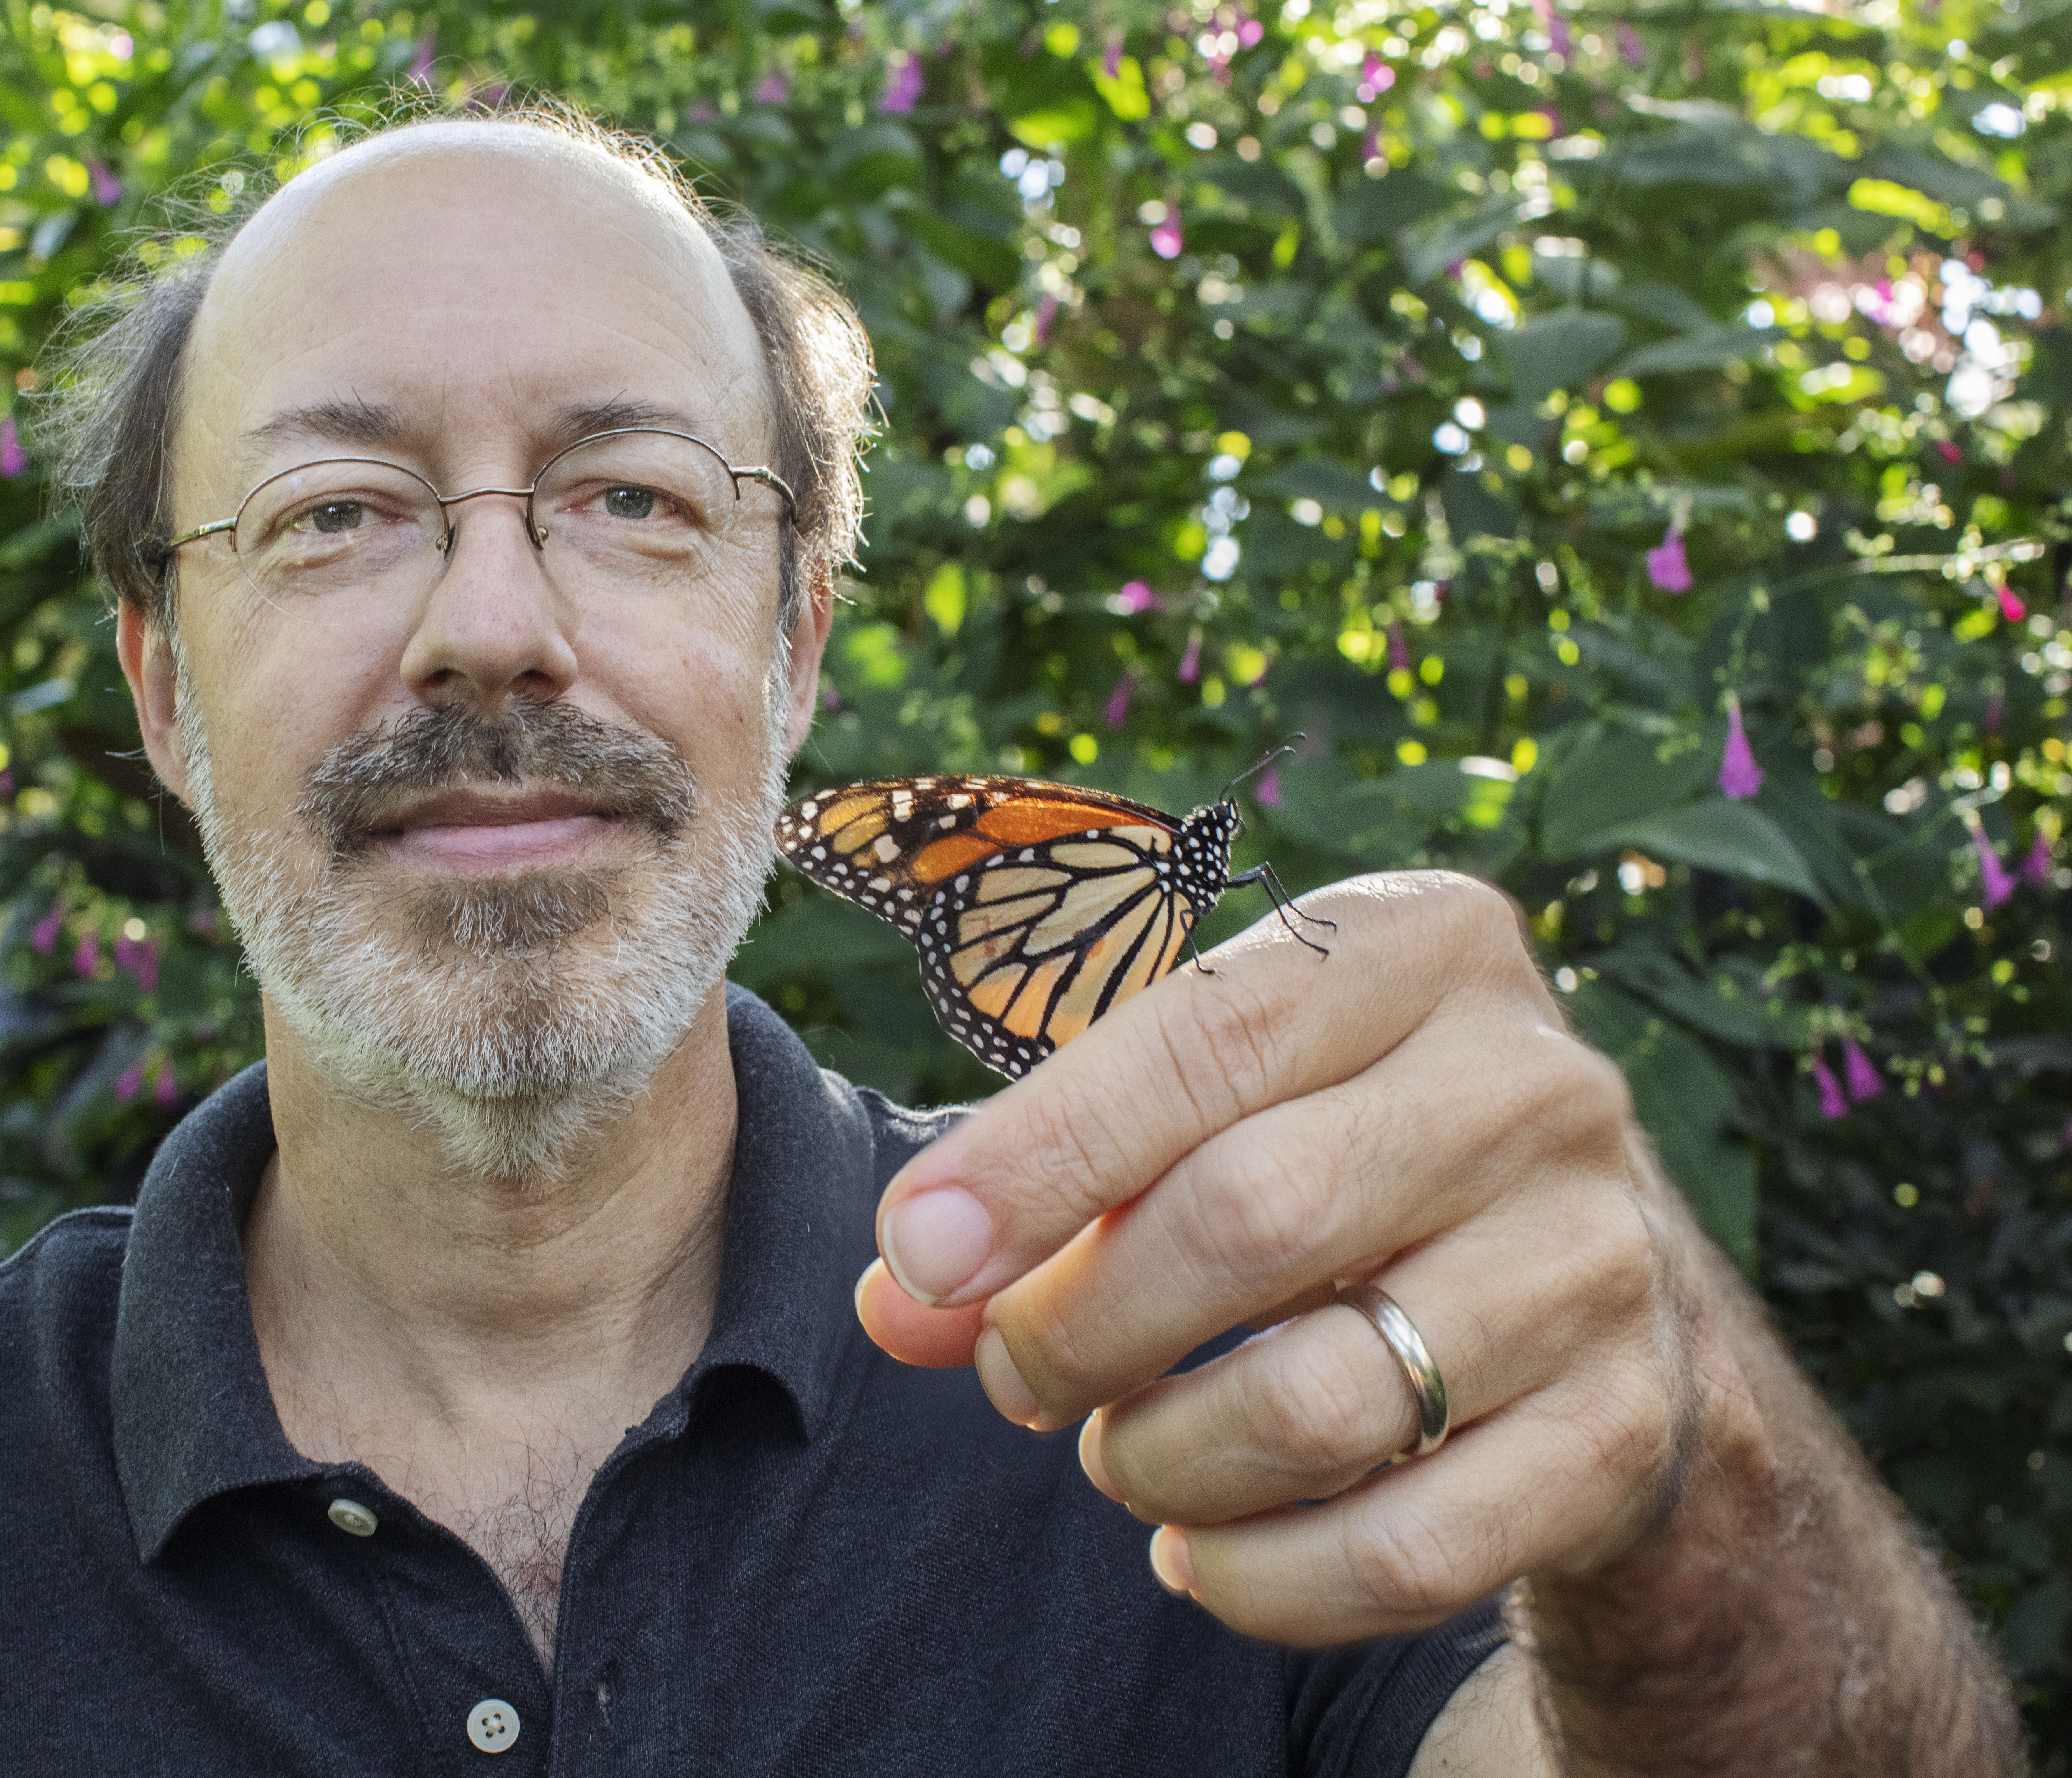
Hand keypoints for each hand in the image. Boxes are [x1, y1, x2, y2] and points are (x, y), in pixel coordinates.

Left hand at [858, 871, 1724, 1646]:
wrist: (1595, 1286)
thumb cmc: (1335, 1155)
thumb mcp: (1197, 1115)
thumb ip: (1040, 1188)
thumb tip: (901, 1297)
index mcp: (1421, 946)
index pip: (1203, 1038)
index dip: (1037, 1159)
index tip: (921, 1257)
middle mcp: (1537, 1083)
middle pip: (1252, 1217)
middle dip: (1082, 1325)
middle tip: (1015, 1373)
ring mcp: (1599, 1259)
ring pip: (1323, 1404)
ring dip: (1162, 1459)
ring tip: (1119, 1454)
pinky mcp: (1625, 1430)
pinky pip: (1409, 1551)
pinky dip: (1262, 1580)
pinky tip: (1202, 1553)